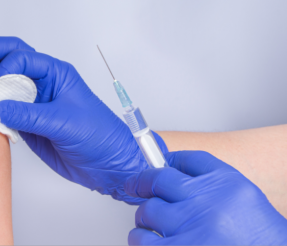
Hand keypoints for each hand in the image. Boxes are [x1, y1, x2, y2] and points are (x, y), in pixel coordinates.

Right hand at [0, 37, 166, 202]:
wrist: (109, 166)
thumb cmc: (100, 137)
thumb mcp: (64, 123)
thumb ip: (29, 114)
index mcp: (55, 73)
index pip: (21, 57)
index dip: (4, 67)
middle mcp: (42, 82)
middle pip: (9, 58)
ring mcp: (33, 101)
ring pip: (3, 81)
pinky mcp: (26, 120)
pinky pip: (3, 107)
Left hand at [125, 151, 286, 244]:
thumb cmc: (258, 238)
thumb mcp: (243, 200)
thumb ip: (211, 182)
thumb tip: (171, 168)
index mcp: (226, 186)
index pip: (188, 160)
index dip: (168, 160)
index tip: (156, 164)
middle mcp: (208, 203)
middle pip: (158, 181)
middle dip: (144, 186)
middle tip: (139, 191)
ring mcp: (191, 228)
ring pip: (147, 211)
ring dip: (146, 218)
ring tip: (152, 225)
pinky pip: (142, 240)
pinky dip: (141, 240)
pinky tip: (150, 241)